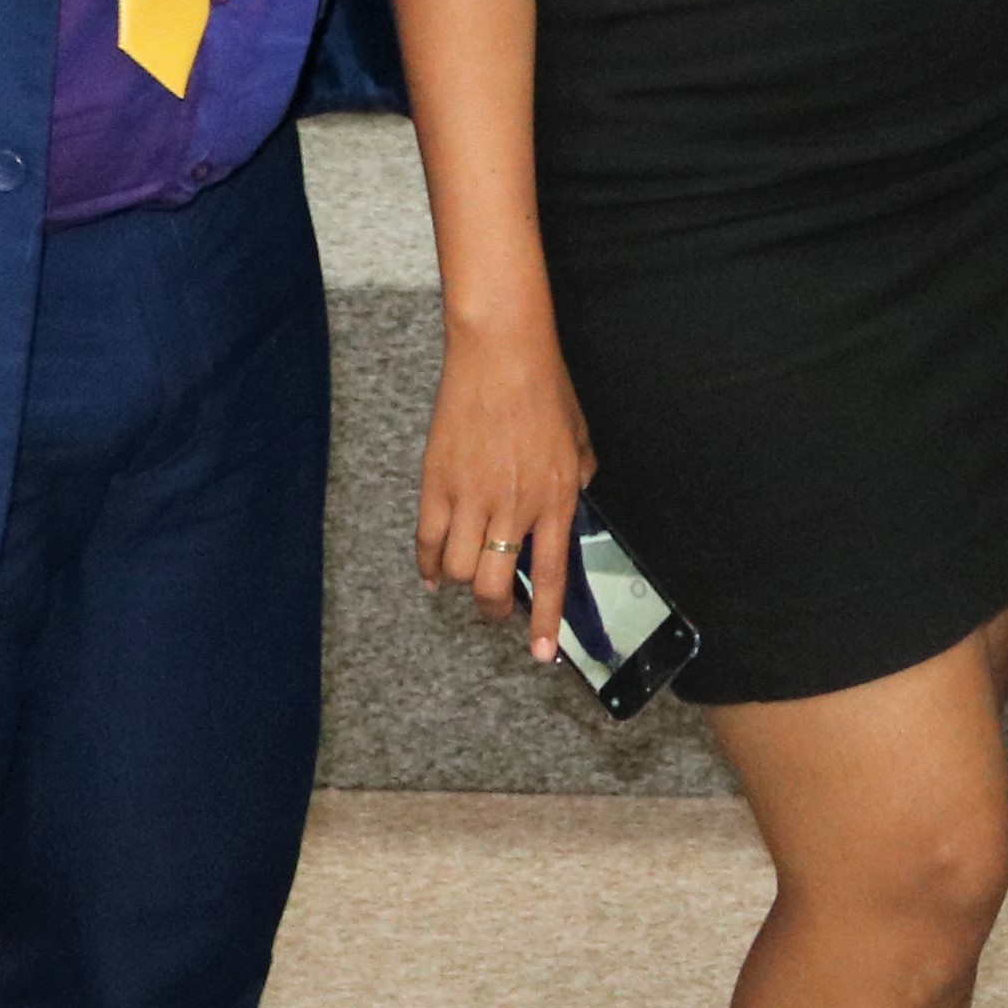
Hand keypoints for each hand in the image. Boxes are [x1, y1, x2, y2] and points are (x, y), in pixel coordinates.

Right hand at [419, 323, 595, 658]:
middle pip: (495, 585)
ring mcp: (471, 496)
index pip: (550, 575)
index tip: (541, 654)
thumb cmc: (546, 389)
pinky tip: (434, 574)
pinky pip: (428, 540)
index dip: (545, 621)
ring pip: (459, 570)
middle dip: (494, 610)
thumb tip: (571, 500)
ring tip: (467, 579)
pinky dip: (429, 564)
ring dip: (463, 583)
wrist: (502, 353)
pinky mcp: (437, 482)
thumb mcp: (579, 439)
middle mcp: (514, 506)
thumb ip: (575, 478)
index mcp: (555, 498)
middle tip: (496, 609)